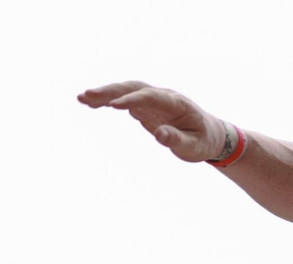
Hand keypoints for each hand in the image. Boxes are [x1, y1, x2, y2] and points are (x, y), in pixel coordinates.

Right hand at [78, 80, 228, 162]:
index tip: (113, 106)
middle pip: (133, 87)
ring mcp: (153, 100)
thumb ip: (178, 141)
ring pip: (126, 90)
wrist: (211, 135)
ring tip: (82, 99)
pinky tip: (90, 104)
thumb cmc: (203, 141)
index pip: (150, 97)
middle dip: (110, 91)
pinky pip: (124, 100)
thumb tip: (159, 135)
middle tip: (86, 96)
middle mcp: (163, 97)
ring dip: (105, 93)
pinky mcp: (146, 107)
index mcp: (176, 103)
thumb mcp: (194, 147)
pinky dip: (108, 100)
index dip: (132, 100)